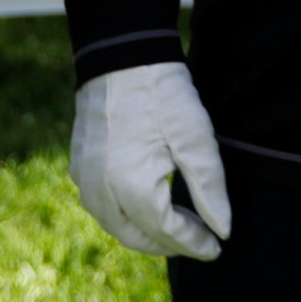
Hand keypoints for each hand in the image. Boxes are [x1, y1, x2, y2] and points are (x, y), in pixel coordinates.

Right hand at [70, 61, 233, 260]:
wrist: (121, 54)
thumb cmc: (161, 93)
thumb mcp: (196, 137)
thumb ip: (210, 189)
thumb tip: (222, 231)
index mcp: (131, 187)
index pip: (167, 232)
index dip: (194, 243)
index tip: (217, 248)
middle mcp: (101, 191)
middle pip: (138, 237)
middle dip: (170, 245)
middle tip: (199, 243)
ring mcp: (84, 178)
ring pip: (116, 225)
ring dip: (146, 233)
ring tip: (176, 230)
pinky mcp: (79, 164)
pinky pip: (101, 205)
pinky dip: (125, 216)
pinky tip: (144, 208)